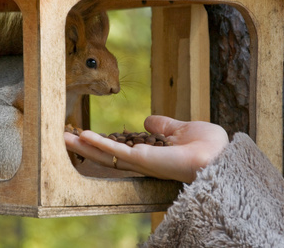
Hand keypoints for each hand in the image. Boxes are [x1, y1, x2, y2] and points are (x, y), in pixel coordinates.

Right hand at [64, 115, 227, 182]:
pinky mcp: (144, 160)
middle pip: (107, 156)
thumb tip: (148, 120)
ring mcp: (142, 163)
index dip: (101, 143)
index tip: (84, 135)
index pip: (119, 150)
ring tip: (63, 138)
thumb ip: (164, 126)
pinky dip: (99, 145)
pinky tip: (83, 136)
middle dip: (84, 148)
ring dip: (84, 147)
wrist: (220, 156)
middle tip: (63, 138)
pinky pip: (117, 153)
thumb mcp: (182, 130)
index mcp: (151, 155)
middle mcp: (142, 162)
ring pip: (106, 156)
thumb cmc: (208, 146)